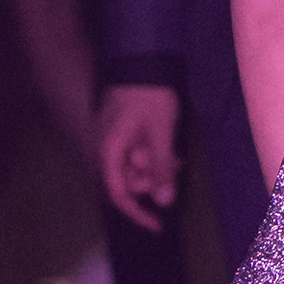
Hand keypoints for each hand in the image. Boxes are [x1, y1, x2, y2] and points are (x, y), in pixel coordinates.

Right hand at [98, 82, 180, 231]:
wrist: (142, 59)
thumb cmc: (150, 95)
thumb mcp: (161, 131)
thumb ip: (161, 166)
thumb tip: (165, 201)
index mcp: (110, 151)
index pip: (119, 194)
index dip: (138, 213)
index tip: (158, 225)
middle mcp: (106, 149)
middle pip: (129, 181)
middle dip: (153, 180)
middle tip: (176, 166)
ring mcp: (113, 139)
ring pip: (135, 167)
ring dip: (156, 167)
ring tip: (176, 156)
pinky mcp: (122, 131)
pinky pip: (137, 153)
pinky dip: (153, 155)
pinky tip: (170, 149)